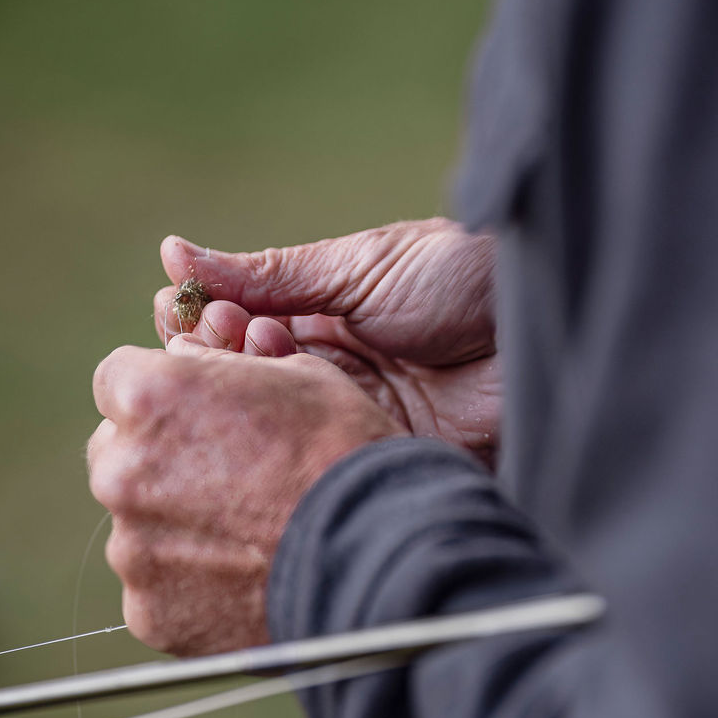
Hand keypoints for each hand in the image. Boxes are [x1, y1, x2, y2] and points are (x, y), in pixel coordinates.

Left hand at [88, 340, 398, 654]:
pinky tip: (246, 582)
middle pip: (117, 456)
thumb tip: (189, 364)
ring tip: (250, 539)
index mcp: (150, 398)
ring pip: (138, 528)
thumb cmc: (347, 455)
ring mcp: (132, 549)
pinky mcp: (149, 612)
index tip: (193, 414)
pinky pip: (157, 591)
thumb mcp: (297, 376)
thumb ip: (222, 369)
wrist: (380, 555)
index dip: (160, 396)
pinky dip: (191, 588)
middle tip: (228, 481)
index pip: (117, 382)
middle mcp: (122, 471)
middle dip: (159, 463)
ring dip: (177, 528)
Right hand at [151, 219, 501, 464]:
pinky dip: (293, 444)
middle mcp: (330, 374)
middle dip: (221, 360)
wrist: (544, 315)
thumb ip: (269, 274)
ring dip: (254, 394)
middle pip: (245, 384)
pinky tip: (283, 414)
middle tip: (223, 335)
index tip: (183, 310)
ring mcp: (353, 419)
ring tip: (262, 353)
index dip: (204, 324)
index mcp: (319, 320)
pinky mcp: (381, 460)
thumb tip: (173, 252)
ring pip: (274, 425)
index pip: (235, 330)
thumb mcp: (358, 266)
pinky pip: (320, 465)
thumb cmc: (461, 275)